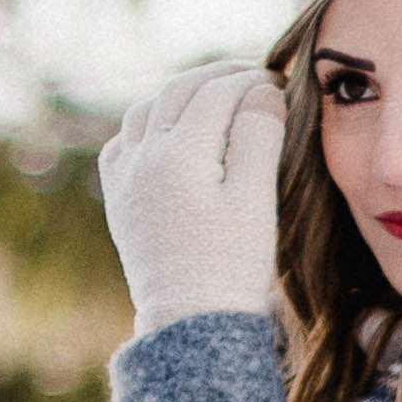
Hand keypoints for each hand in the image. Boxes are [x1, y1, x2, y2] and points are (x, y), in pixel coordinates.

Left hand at [99, 62, 285, 329]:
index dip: (253, 80)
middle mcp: (142, 157)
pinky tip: (169, 131)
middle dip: (219, 77)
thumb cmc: (233, 266)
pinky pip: (125, 142)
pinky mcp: (119, 199)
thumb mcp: (257, 198)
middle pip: (179, 91)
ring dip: (181, 94)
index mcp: (179, 153)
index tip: (282, 83)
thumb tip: (261, 89)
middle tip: (254, 77)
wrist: (192, 324)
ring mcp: (125, 178)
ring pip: (146, 110)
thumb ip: (259, 135)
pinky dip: (149, 124)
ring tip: (215, 95)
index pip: (218, 92)